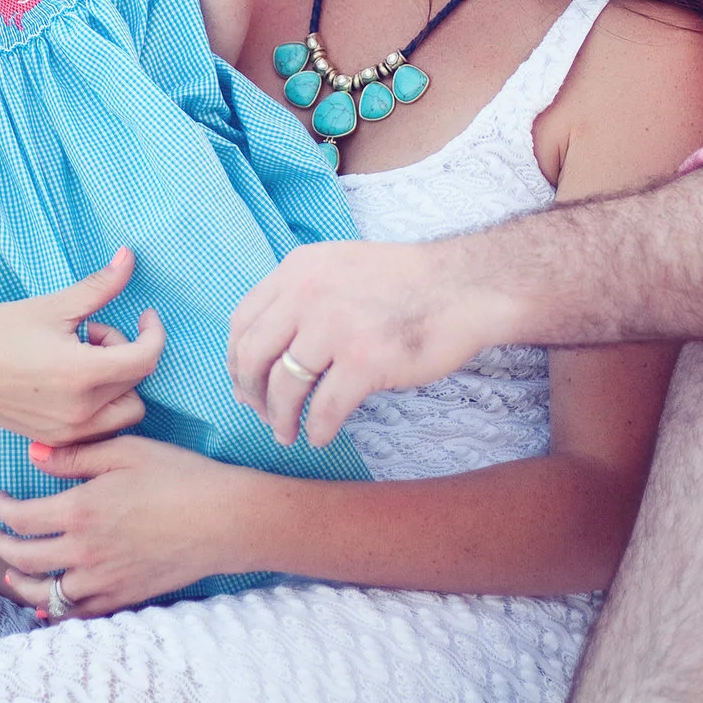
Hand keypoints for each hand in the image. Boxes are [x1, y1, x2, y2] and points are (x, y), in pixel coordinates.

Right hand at [0, 249, 168, 445]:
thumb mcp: (54, 306)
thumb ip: (100, 286)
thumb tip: (130, 256)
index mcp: (83, 375)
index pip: (146, 359)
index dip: (154, 333)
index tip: (145, 316)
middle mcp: (80, 412)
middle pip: (137, 384)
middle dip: (127, 354)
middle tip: (92, 332)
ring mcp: (66, 432)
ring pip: (124, 413)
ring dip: (116, 384)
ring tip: (82, 358)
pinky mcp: (52, 441)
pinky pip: (98, 429)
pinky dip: (99, 405)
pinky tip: (70, 381)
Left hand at [0, 435, 246, 618]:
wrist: (225, 520)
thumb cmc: (179, 476)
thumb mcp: (126, 451)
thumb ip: (75, 454)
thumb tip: (33, 454)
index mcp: (81, 510)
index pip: (21, 518)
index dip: (1, 508)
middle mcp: (84, 551)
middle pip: (24, 558)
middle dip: (1, 546)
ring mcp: (103, 580)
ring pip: (45, 595)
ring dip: (21, 583)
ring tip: (12, 571)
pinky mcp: (123, 597)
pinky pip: (78, 614)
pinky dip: (56, 612)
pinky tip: (48, 606)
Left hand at [228, 239, 508, 445]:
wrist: (464, 287)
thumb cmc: (407, 283)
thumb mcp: (341, 265)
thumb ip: (302, 293)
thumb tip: (266, 345)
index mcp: (299, 268)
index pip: (244, 319)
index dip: (238, 359)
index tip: (244, 382)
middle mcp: (309, 293)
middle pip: (254, 355)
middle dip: (251, 392)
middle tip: (260, 413)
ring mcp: (336, 327)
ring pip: (285, 386)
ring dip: (280, 418)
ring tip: (286, 433)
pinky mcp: (364, 361)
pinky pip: (323, 408)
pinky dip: (316, 429)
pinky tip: (319, 436)